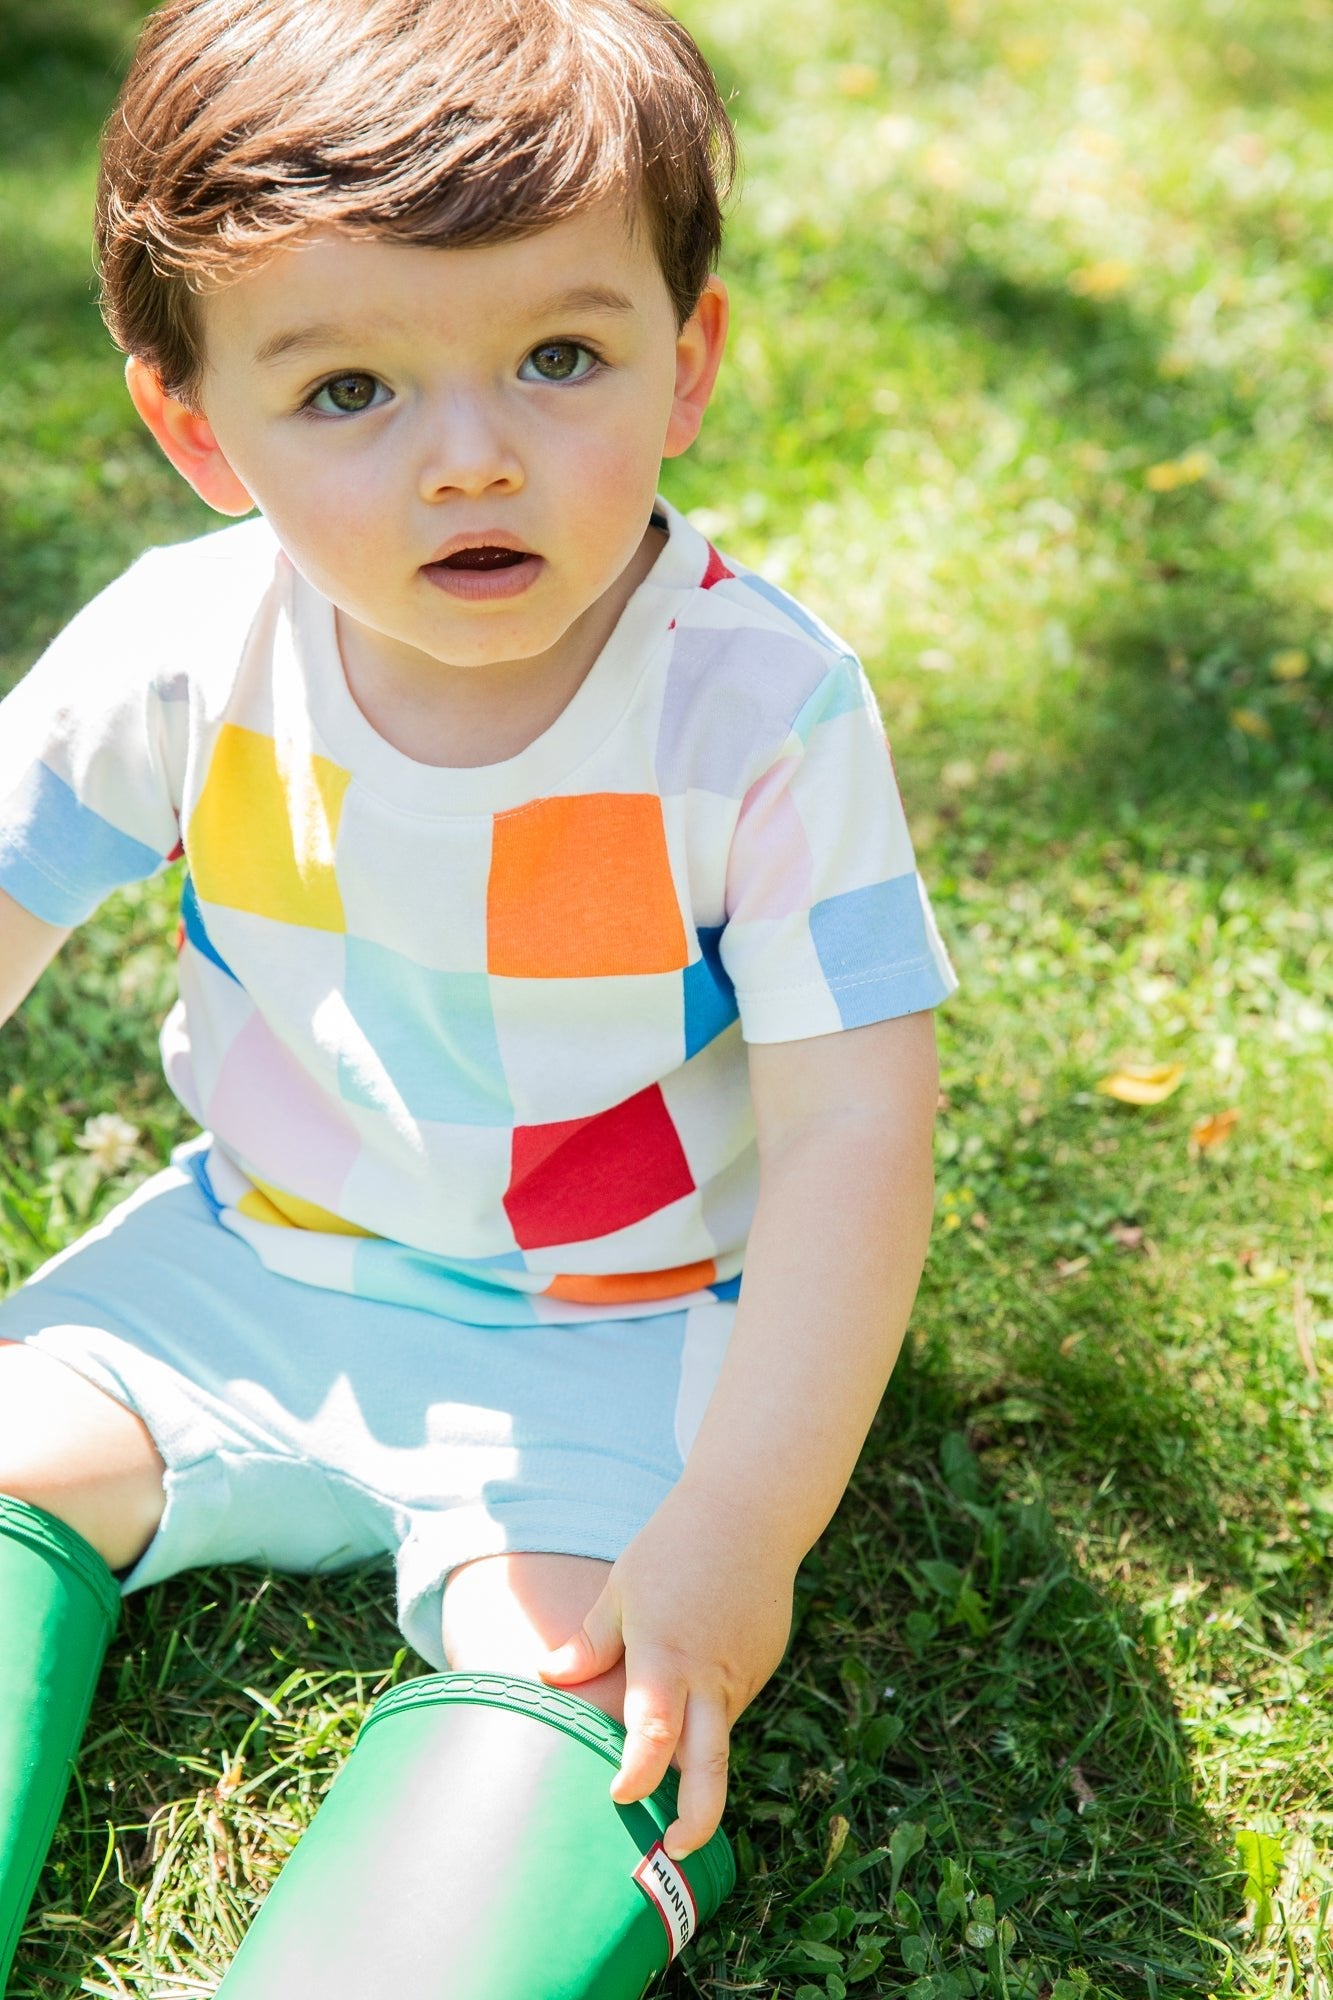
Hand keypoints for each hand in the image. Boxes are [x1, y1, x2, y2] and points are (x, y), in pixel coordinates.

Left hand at [538, 1483, 794, 1856]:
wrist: (750, 1510)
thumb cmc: (675, 1545)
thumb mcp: (623, 1589)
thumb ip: (590, 1643)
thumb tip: (548, 1679)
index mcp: (668, 1655)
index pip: (655, 1732)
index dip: (638, 1772)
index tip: (619, 1795)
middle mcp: (712, 1675)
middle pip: (712, 1766)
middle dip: (698, 1817)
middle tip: (677, 1850)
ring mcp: (744, 1672)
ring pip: (719, 1732)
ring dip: (695, 1754)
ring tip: (663, 1756)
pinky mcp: (762, 1662)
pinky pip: (731, 1701)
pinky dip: (709, 1709)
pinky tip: (693, 1678)